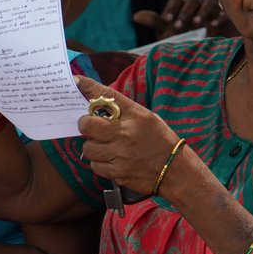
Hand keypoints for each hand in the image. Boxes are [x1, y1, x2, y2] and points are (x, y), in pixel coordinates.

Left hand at [74, 76, 181, 193]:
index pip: (108, 96)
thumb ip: (125, 111)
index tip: (76, 80)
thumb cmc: (162, 141)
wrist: (176, 171)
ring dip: (93, 147)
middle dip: (85, 125)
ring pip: (88, 148)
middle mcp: (126, 134)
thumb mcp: (149, 118)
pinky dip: (100, 163)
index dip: (88, 87)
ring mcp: (121, 155)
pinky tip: (112, 160)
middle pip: (87, 125)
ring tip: (105, 147)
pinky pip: (96, 166)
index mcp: (136, 117)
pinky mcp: (118, 173)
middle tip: (91, 127)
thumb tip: (99, 104)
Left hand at [133, 0, 227, 40]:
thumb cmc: (178, 37)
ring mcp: (209, 9)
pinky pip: (222, 12)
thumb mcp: (164, 31)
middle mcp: (195, 4)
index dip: (172, 9)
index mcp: (180, 4)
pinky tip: (214, 25)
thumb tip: (135, 17)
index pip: (176, 0)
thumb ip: (153, 21)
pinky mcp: (221, 16)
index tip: (168, 21)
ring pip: (208, 3)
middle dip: (186, 12)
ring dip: (203, 12)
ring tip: (199, 24)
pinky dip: (219, 16)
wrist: (197, 49)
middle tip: (180, 26)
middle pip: (192, 0)